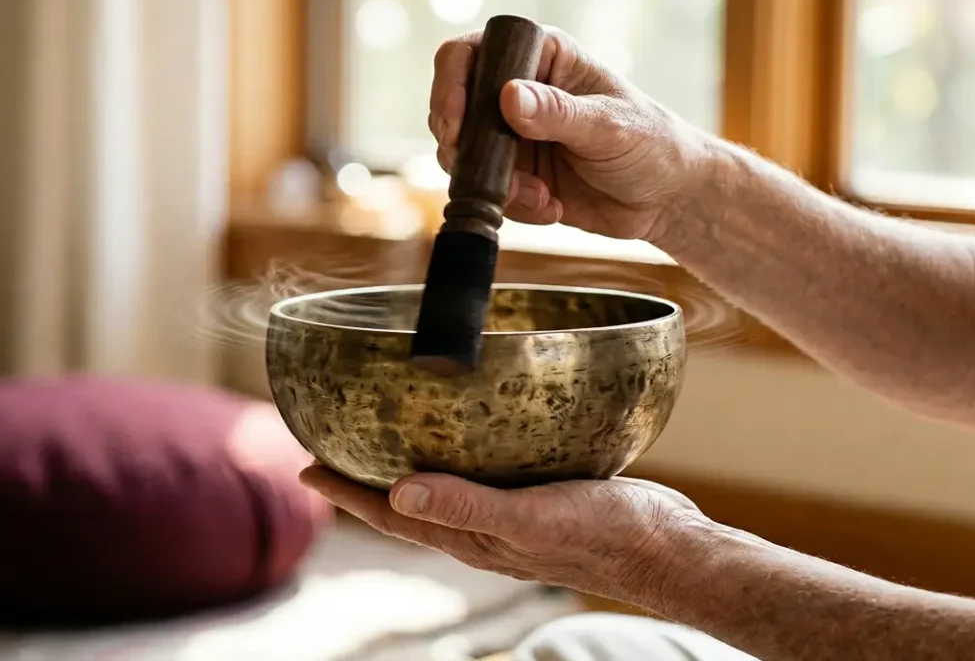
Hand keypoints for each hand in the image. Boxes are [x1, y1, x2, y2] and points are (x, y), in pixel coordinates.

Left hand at [299, 465, 716, 602]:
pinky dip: (461, 451)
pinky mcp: (540, 490)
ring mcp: (510, 511)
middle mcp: (482, 526)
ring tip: (384, 431)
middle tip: (329, 444)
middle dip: (364, 476)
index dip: (345, 490)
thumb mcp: (528, 517)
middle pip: (406, 500)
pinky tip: (469, 426)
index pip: (389, 513)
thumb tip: (397, 494)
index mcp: (469, 537)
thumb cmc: (603, 536)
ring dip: (409, 461)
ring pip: (444, 484)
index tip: (305, 465)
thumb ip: (466, 505)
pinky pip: (485, 469)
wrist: (669, 547)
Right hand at [430, 25, 714, 243]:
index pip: (472, 54)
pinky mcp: (514, 175)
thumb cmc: (652, 144)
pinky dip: (512, 206)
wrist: (667, 198)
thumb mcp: (608, 127)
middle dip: (464, 148)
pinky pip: (487, 192)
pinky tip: (550, 207)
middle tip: (491, 174)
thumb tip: (508, 97)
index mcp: (542, 58)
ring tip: (538, 196)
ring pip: (463, 157)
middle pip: (453, 109)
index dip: (451, 85)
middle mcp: (518, 93)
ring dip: (494, 184)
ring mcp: (512, 136)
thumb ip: (557, 113)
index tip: (454, 125)